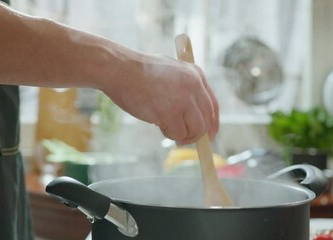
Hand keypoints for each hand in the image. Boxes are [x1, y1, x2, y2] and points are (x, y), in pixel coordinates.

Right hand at [101, 54, 218, 145]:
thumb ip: (185, 89)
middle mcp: (194, 86)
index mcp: (196, 74)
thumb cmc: (139, 72)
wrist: (119, 69)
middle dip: (197, 135)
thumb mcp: (170, 72)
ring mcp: (184, 99)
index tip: (208, 136)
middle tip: (182, 140)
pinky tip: (156, 123)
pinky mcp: (171, 112)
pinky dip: (169, 134)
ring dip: (181, 135)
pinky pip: (178, 134)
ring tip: (164, 127)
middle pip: (206, 120)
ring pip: (195, 130)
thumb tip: (193, 117)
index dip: (212, 124)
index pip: (213, 105)